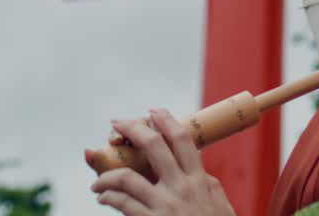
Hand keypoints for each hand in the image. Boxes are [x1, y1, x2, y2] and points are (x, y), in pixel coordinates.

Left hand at [87, 109, 235, 215]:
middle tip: (117, 124)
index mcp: (199, 180)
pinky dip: (108, 197)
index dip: (165, 120)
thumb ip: (207, 184)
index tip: (152, 111)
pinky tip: (104, 199)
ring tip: (98, 180)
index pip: (182, 140)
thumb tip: (197, 170)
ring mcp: (165, 206)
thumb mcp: (220, 204)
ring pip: (127, 177)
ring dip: (106, 175)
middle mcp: (182, 188)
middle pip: (154, 146)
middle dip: (132, 129)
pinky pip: (122, 204)